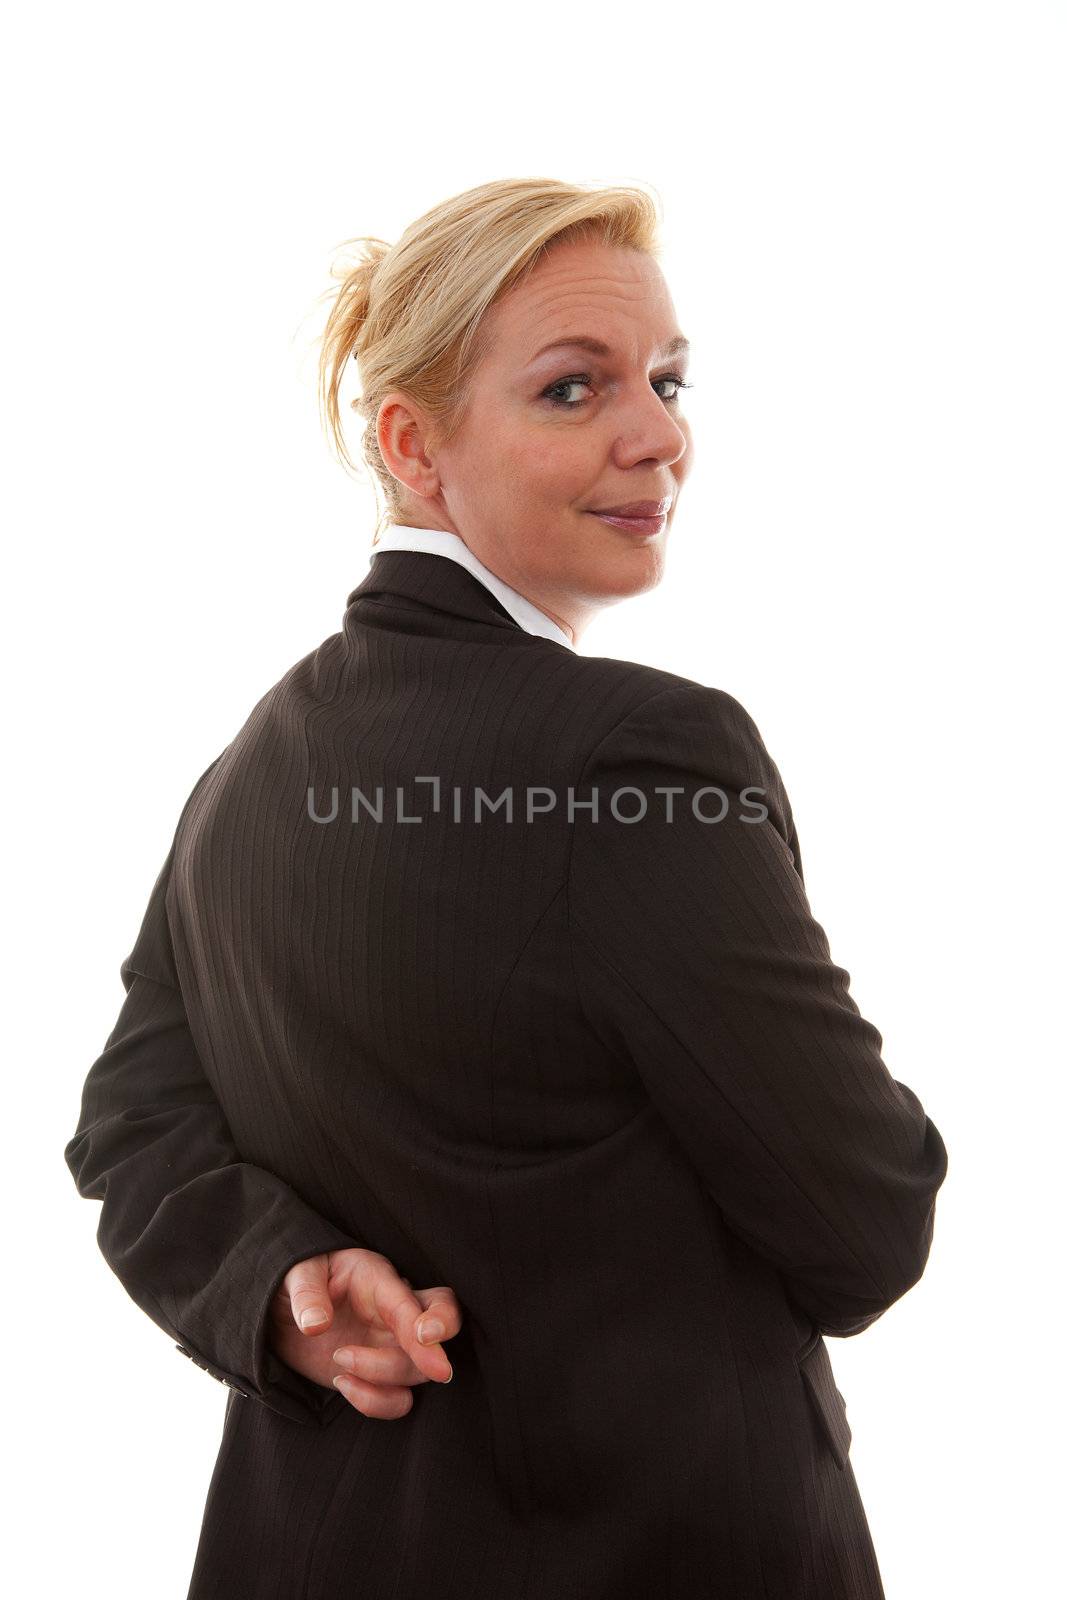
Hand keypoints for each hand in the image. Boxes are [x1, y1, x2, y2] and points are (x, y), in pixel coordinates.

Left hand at [267, 1247, 461, 1418]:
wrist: (284, 1311)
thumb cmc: (298, 1280)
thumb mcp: (295, 1273)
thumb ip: (306, 1295)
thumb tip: (316, 1324)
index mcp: (377, 1279)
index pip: (410, 1301)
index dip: (428, 1318)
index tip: (427, 1337)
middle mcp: (394, 1311)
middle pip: (442, 1324)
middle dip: (440, 1347)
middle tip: (437, 1371)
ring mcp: (390, 1345)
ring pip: (416, 1370)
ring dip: (382, 1377)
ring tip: (338, 1363)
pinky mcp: (378, 1377)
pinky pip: (397, 1399)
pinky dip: (375, 1402)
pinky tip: (341, 1383)